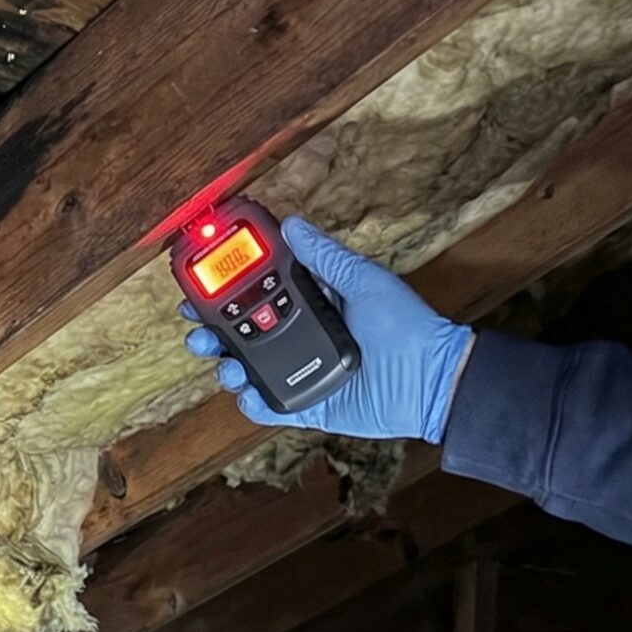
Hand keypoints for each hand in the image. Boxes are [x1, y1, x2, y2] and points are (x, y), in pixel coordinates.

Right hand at [182, 217, 474, 441]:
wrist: (433, 381)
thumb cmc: (408, 327)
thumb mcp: (365, 281)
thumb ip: (325, 258)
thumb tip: (292, 225)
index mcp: (309, 305)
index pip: (256, 295)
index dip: (224, 291)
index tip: (201, 286)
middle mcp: (299, 337)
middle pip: (240, 334)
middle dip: (211, 333)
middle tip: (198, 332)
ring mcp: (300, 372)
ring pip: (246, 370)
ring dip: (227, 367)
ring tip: (228, 365)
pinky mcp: (307, 405)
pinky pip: (269, 406)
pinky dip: (252, 402)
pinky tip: (249, 393)